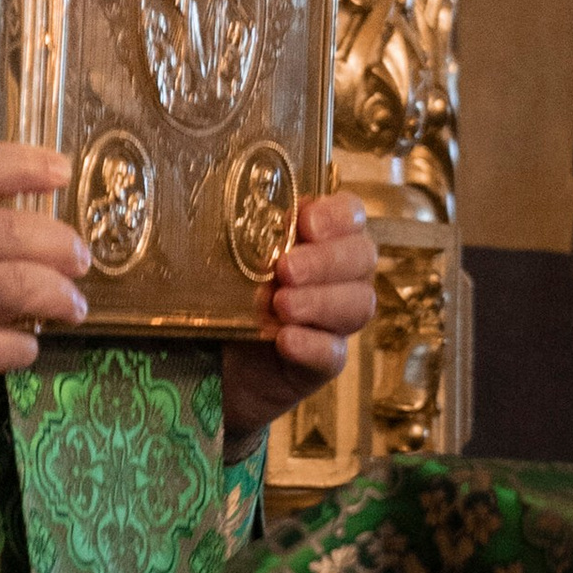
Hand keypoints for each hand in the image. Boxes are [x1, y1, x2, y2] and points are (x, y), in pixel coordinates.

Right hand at [0, 143, 88, 423]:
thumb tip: (23, 200)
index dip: (25, 164)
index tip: (61, 171)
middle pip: (14, 231)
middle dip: (63, 244)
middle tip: (81, 258)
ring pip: (23, 286)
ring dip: (61, 296)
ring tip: (74, 305)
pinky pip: (10, 345)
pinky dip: (27, 346)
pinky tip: (24, 346)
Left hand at [219, 193, 376, 448]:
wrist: (209, 367)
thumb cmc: (219, 298)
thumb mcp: (222, 260)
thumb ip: (236, 233)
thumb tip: (216, 205)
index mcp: (317, 239)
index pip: (351, 214)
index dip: (338, 215)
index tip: (305, 223)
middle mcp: (336, 276)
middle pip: (363, 257)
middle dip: (326, 260)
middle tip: (286, 269)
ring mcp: (333, 321)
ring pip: (358, 304)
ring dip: (321, 301)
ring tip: (282, 305)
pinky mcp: (322, 363)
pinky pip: (334, 353)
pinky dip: (312, 344)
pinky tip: (285, 340)